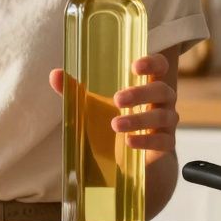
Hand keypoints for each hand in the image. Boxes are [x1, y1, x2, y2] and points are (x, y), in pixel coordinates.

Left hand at [48, 52, 177, 153]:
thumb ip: (75, 89)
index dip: (152, 63)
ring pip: (163, 116)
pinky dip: (146, 141)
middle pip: (162, 90)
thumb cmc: (112, 119)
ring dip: (139, 119)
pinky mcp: (165, 144)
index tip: (135, 66)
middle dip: (140, 93)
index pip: (160, 66)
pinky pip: (163, 141)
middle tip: (117, 99)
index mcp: (147, 83)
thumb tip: (55, 75)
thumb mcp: (93, 104)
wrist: (126, 158)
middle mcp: (162, 101)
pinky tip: (129, 142)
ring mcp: (166, 123)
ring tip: (116, 124)